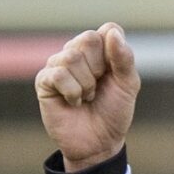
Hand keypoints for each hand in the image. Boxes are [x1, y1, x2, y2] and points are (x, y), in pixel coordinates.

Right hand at [35, 23, 141, 172]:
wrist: (99, 144)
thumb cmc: (113, 112)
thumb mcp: (128, 85)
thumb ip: (124, 58)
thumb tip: (111, 32)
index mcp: (99, 48)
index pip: (108, 30)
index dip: (114, 54)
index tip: (114, 75)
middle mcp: (76, 51)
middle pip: (88, 39)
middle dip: (99, 69)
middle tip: (98, 88)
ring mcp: (58, 64)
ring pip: (71, 57)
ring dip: (86, 84)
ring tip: (86, 97)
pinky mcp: (44, 81)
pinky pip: (58, 74)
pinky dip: (72, 92)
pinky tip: (73, 102)